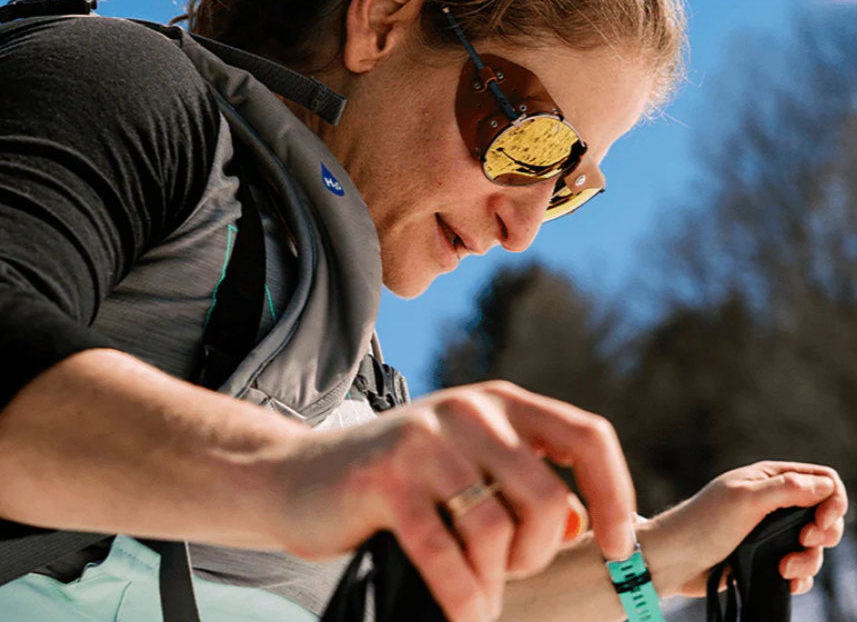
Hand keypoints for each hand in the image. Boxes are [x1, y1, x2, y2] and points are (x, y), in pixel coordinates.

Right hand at [267, 380, 635, 621]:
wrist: (297, 477)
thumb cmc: (397, 483)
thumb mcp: (469, 468)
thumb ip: (524, 486)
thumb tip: (579, 523)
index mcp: (500, 404)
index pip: (587, 438)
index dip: (615, 493)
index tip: (617, 547)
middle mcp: (469, 410)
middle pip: (544, 497)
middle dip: (536, 555)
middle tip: (508, 574)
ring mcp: (424, 441)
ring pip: (497, 529)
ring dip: (494, 581)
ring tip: (477, 595)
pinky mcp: (386, 479)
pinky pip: (445, 553)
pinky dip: (462, 595)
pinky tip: (463, 612)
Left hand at [640, 461, 847, 598]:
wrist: (673, 559)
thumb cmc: (702, 523)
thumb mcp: (745, 499)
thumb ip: (786, 489)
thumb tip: (825, 486)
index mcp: (768, 479)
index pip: (821, 480)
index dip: (832, 500)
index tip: (820, 522)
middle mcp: (772, 502)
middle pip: (824, 514)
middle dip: (824, 533)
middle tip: (804, 542)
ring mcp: (769, 530)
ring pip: (813, 545)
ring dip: (808, 560)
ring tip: (784, 568)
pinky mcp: (764, 556)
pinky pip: (799, 568)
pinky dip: (798, 576)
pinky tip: (783, 579)